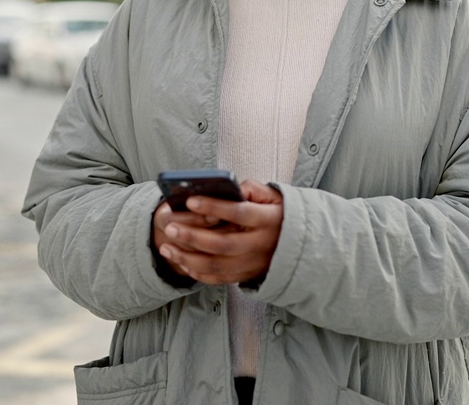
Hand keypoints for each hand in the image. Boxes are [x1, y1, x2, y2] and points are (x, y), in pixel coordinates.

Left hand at [154, 181, 283, 284]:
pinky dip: (197, 273)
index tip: (191, 200)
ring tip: (167, 246)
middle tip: (171, 227)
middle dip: (193, 236)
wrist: (302, 246)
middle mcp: (260, 245)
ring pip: (216, 266)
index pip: (239, 213)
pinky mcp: (246, 276)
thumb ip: (252, 190)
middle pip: (222, 244)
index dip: (214, 206)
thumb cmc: (280, 214)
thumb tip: (230, 189)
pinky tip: (181, 262)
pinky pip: (218, 279)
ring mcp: (252, 264)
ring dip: (188, 258)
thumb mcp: (275, 197)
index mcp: (269, 220)